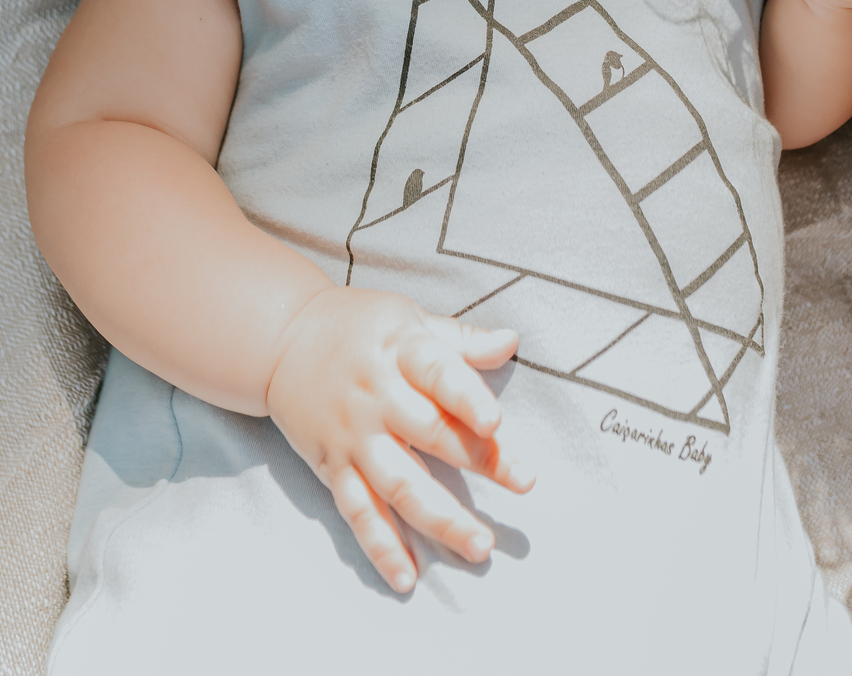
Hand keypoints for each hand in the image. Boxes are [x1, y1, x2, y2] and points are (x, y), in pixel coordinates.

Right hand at [265, 286, 532, 592]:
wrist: (282, 339)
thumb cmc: (358, 327)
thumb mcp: (409, 319)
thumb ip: (461, 339)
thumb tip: (512, 342)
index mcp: (400, 352)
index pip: (437, 373)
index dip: (466, 397)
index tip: (496, 423)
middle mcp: (376, 398)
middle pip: (429, 433)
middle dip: (478, 461)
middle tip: (524, 483)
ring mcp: (354, 438)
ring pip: (399, 484)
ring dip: (440, 519)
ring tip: (479, 545)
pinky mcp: (333, 468)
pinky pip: (358, 513)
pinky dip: (380, 547)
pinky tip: (406, 577)